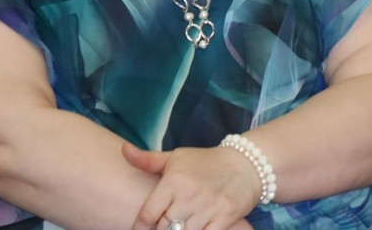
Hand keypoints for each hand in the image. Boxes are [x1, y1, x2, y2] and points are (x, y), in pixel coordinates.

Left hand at [123, 143, 261, 229]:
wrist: (248, 164)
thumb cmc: (207, 162)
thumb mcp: (177, 157)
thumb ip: (148, 159)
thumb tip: (123, 150)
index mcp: (174, 181)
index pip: (147, 215)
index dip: (141, 227)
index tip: (143, 227)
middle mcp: (189, 196)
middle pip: (163, 228)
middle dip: (162, 229)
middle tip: (166, 223)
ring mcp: (207, 209)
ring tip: (180, 224)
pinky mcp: (224, 219)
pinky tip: (195, 228)